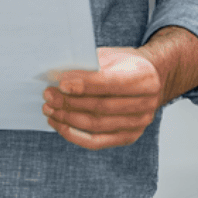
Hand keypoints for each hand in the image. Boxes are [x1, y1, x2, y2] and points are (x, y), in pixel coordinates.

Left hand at [42, 26, 197, 150]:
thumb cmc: (122, 64)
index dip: (85, 84)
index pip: (111, 83)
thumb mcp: (110, 56)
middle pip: (101, 107)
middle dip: (70, 102)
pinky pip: (96, 141)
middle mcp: (147, 103)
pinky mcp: (129, 137)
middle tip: (48, 95)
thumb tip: (57, 76)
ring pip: (97, 125)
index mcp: (144, 77)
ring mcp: (139, 123)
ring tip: (49, 109)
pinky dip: (74, 134)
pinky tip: (58, 124)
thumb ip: (89, 65)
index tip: (61, 83)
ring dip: (68, 118)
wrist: (148, 79)